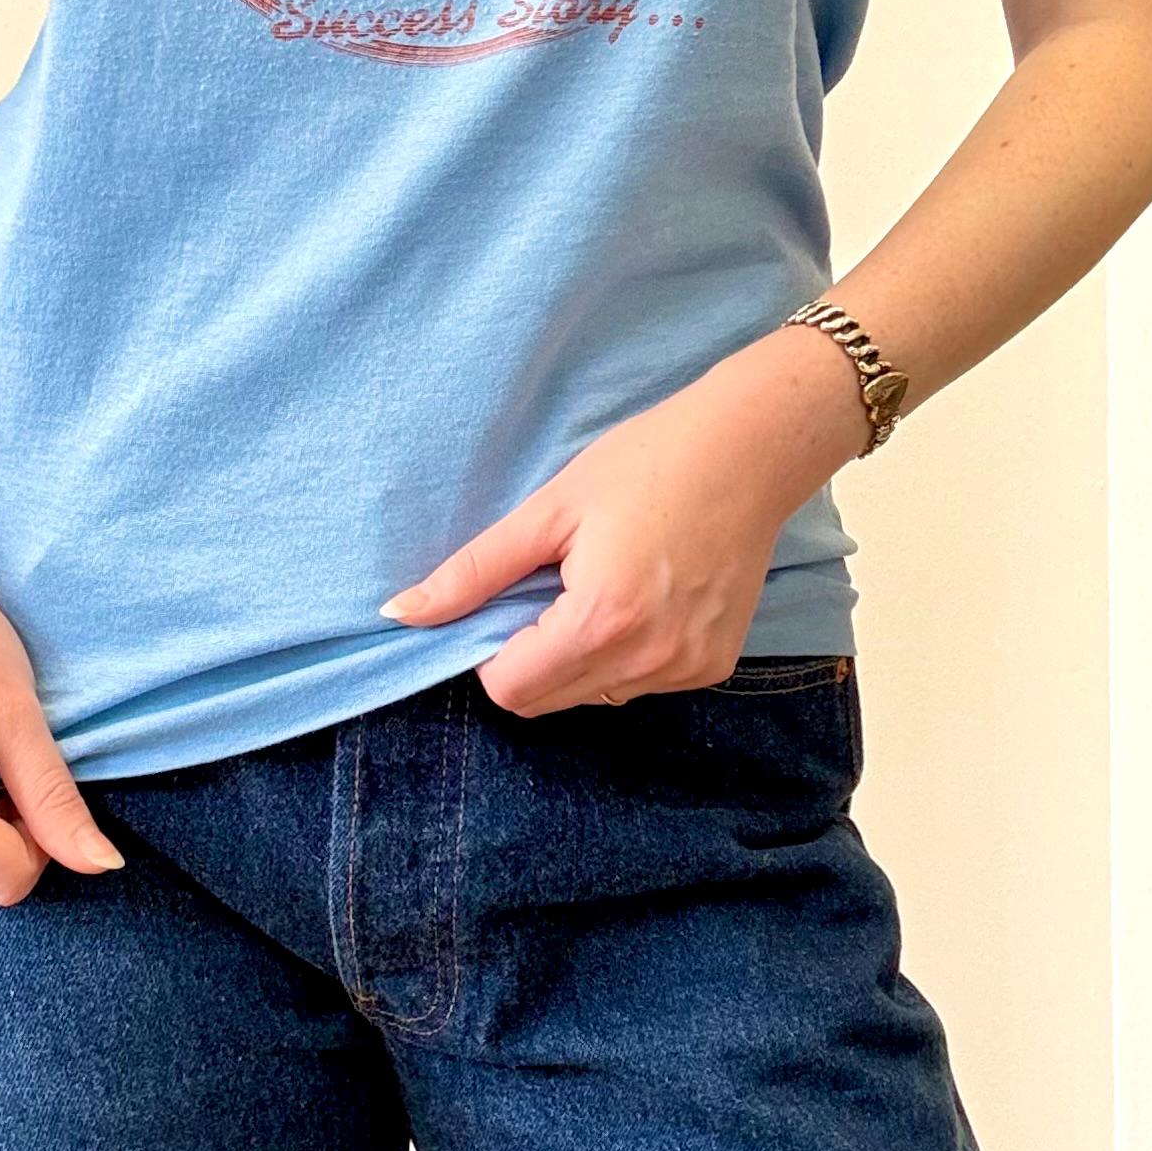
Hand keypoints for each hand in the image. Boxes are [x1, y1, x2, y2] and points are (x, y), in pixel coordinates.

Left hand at [381, 328, 871, 715]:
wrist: (751, 449)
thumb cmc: (648, 463)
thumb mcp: (550, 509)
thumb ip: (473, 572)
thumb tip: (400, 616)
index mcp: (603, 621)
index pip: (510, 690)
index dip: (490, 650)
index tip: (508, 598)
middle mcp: (651, 661)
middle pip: (548, 701)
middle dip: (531, 654)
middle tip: (554, 583)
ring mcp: (688, 670)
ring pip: (593, 694)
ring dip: (577, 656)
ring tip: (603, 581)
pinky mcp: (714, 665)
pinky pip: (640, 682)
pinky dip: (624, 652)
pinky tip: (642, 593)